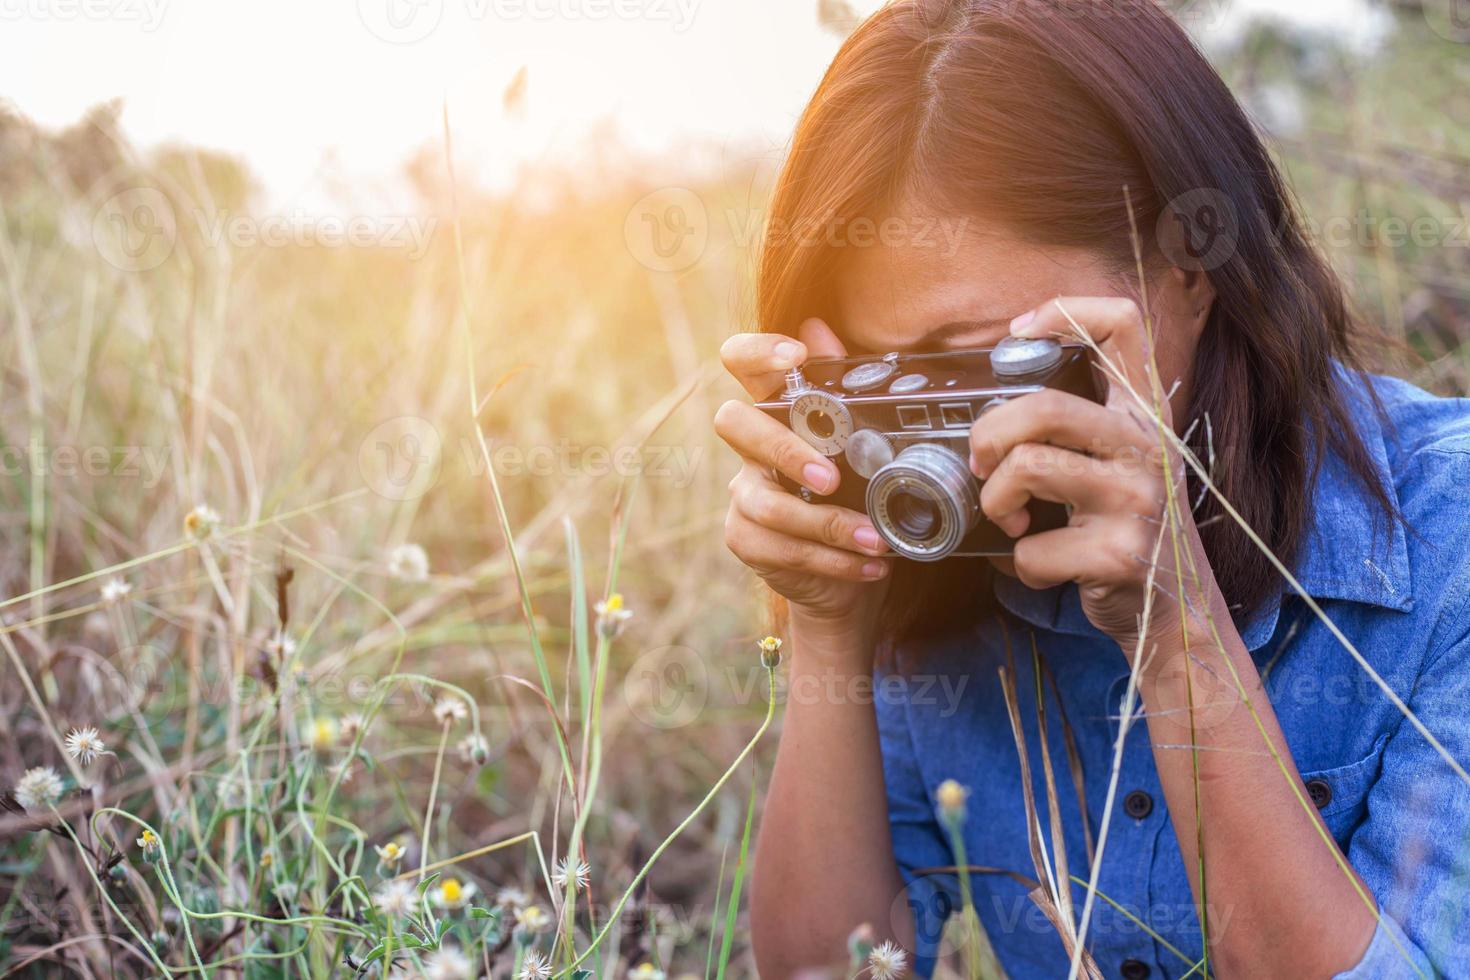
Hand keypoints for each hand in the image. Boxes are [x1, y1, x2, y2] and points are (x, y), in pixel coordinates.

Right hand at [715, 319, 891, 632]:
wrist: (848, 570)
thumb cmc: (855, 492)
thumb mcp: (863, 438)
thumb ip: (843, 385)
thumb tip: (819, 327)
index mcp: (777, 408)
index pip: (741, 361)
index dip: (757, 351)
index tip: (794, 355)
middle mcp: (751, 446)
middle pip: (733, 423)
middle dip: (784, 449)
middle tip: (831, 478)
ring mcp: (744, 492)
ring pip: (766, 504)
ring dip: (828, 524)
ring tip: (875, 538)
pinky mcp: (745, 538)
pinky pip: (780, 547)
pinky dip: (831, 559)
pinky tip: (868, 563)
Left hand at [969, 297, 1221, 653]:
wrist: (1176, 613)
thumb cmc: (1130, 531)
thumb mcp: (1122, 465)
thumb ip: (1080, 429)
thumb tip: (994, 409)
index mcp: (1145, 415)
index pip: (1123, 326)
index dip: (1064, 311)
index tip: (1018, 333)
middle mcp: (1148, 447)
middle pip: (1044, 405)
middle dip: (990, 434)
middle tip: (983, 463)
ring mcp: (1137, 501)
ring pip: (1028, 467)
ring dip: (996, 500)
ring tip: (1007, 517)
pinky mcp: (1119, 554)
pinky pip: (1032, 548)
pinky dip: (1020, 564)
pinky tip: (1041, 567)